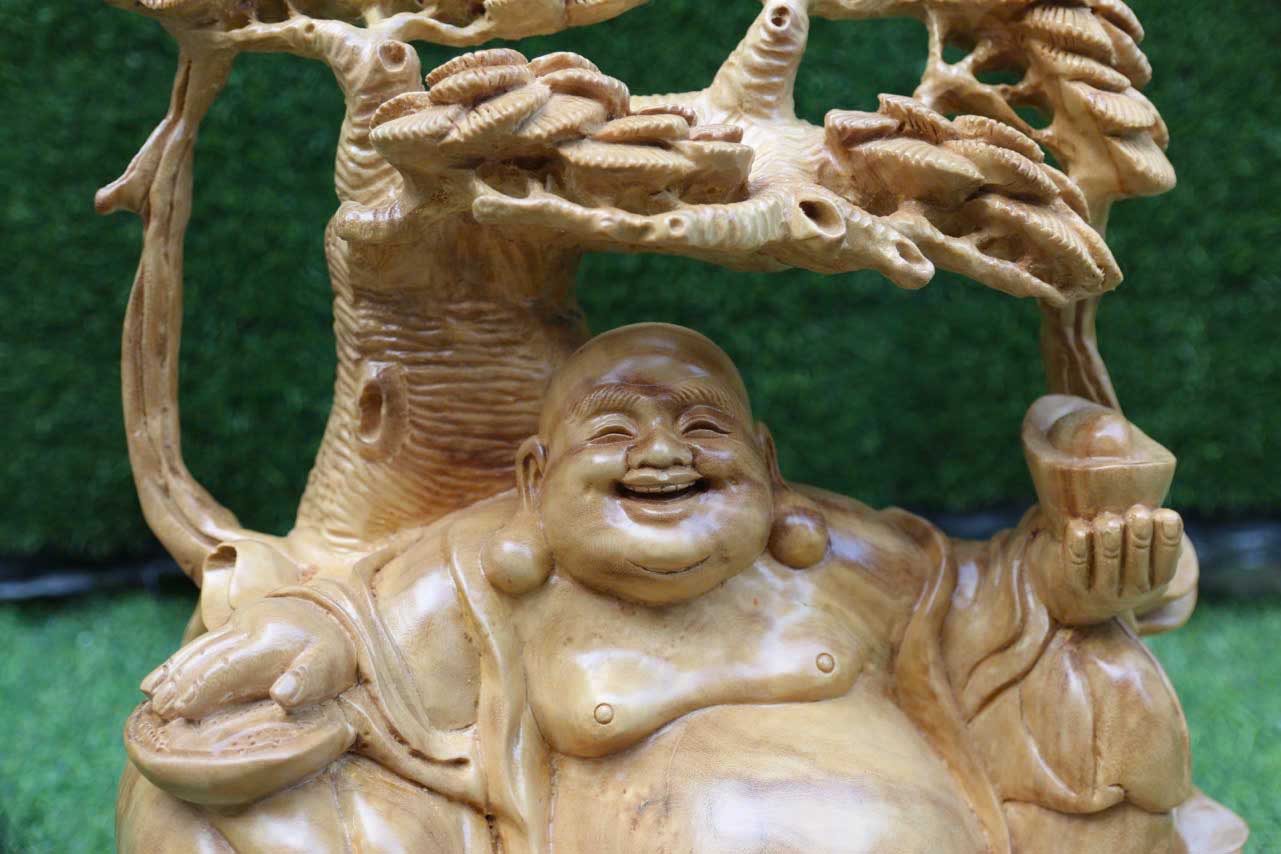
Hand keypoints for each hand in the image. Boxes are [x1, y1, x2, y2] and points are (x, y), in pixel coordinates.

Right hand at [141, 597, 356, 720]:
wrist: (339, 617)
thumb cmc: (335, 655)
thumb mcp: (331, 667)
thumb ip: (307, 681)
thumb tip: (283, 697)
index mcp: (271, 640)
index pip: (228, 667)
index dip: (199, 689)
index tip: (175, 710)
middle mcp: (251, 625)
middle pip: (208, 657)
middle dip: (179, 683)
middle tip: (156, 710)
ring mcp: (242, 621)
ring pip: (201, 647)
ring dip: (173, 670)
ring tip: (149, 695)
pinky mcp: (238, 623)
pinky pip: (203, 642)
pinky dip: (178, 660)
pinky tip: (156, 679)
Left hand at [1036, 505, 1182, 624]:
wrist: (1082, 598)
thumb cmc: (1122, 561)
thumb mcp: (1147, 556)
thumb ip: (1156, 537)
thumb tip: (1167, 516)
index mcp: (1157, 580)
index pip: (1167, 559)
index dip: (1168, 536)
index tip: (1161, 514)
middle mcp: (1134, 590)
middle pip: (1138, 554)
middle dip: (1138, 529)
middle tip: (1136, 511)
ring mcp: (1104, 591)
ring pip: (1109, 557)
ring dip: (1108, 533)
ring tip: (1106, 519)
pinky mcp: (1076, 587)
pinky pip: (1077, 563)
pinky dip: (1078, 542)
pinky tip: (1078, 525)